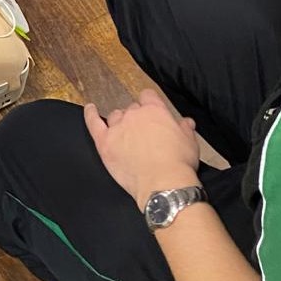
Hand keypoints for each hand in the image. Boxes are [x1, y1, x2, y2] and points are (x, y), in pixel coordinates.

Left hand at [85, 89, 200, 208]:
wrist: (164, 184)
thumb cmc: (179, 164)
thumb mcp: (190, 142)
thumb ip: (185, 129)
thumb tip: (186, 122)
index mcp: (155, 111)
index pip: (148, 96)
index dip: (149, 103)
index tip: (150, 110)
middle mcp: (134, 115)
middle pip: (132, 109)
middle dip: (137, 119)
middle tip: (143, 134)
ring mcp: (118, 128)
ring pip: (115, 116)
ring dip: (120, 122)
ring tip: (125, 134)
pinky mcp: (105, 143)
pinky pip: (93, 123)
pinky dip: (90, 114)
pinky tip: (90, 109)